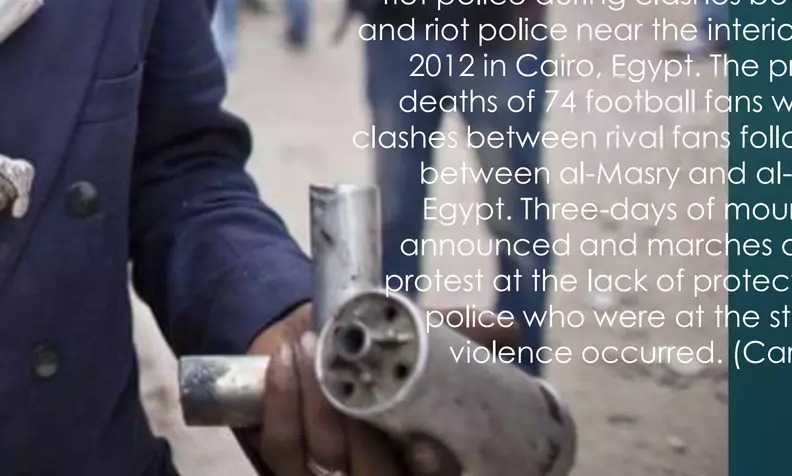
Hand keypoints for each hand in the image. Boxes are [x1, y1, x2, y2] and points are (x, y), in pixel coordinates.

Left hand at [248, 303, 458, 474]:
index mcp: (420, 456)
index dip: (431, 470)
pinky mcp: (283, 465)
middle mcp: (378, 473)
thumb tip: (509, 330)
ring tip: (308, 347)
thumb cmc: (368, 348)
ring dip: (314, 400)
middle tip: (344, 374)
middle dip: (359, 431)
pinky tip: (285, 361)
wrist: (306, 338)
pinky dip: (282, 400)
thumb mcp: (414, 338)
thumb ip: (458, 334)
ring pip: (324, 457)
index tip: (423, 450)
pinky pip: (282, 447)